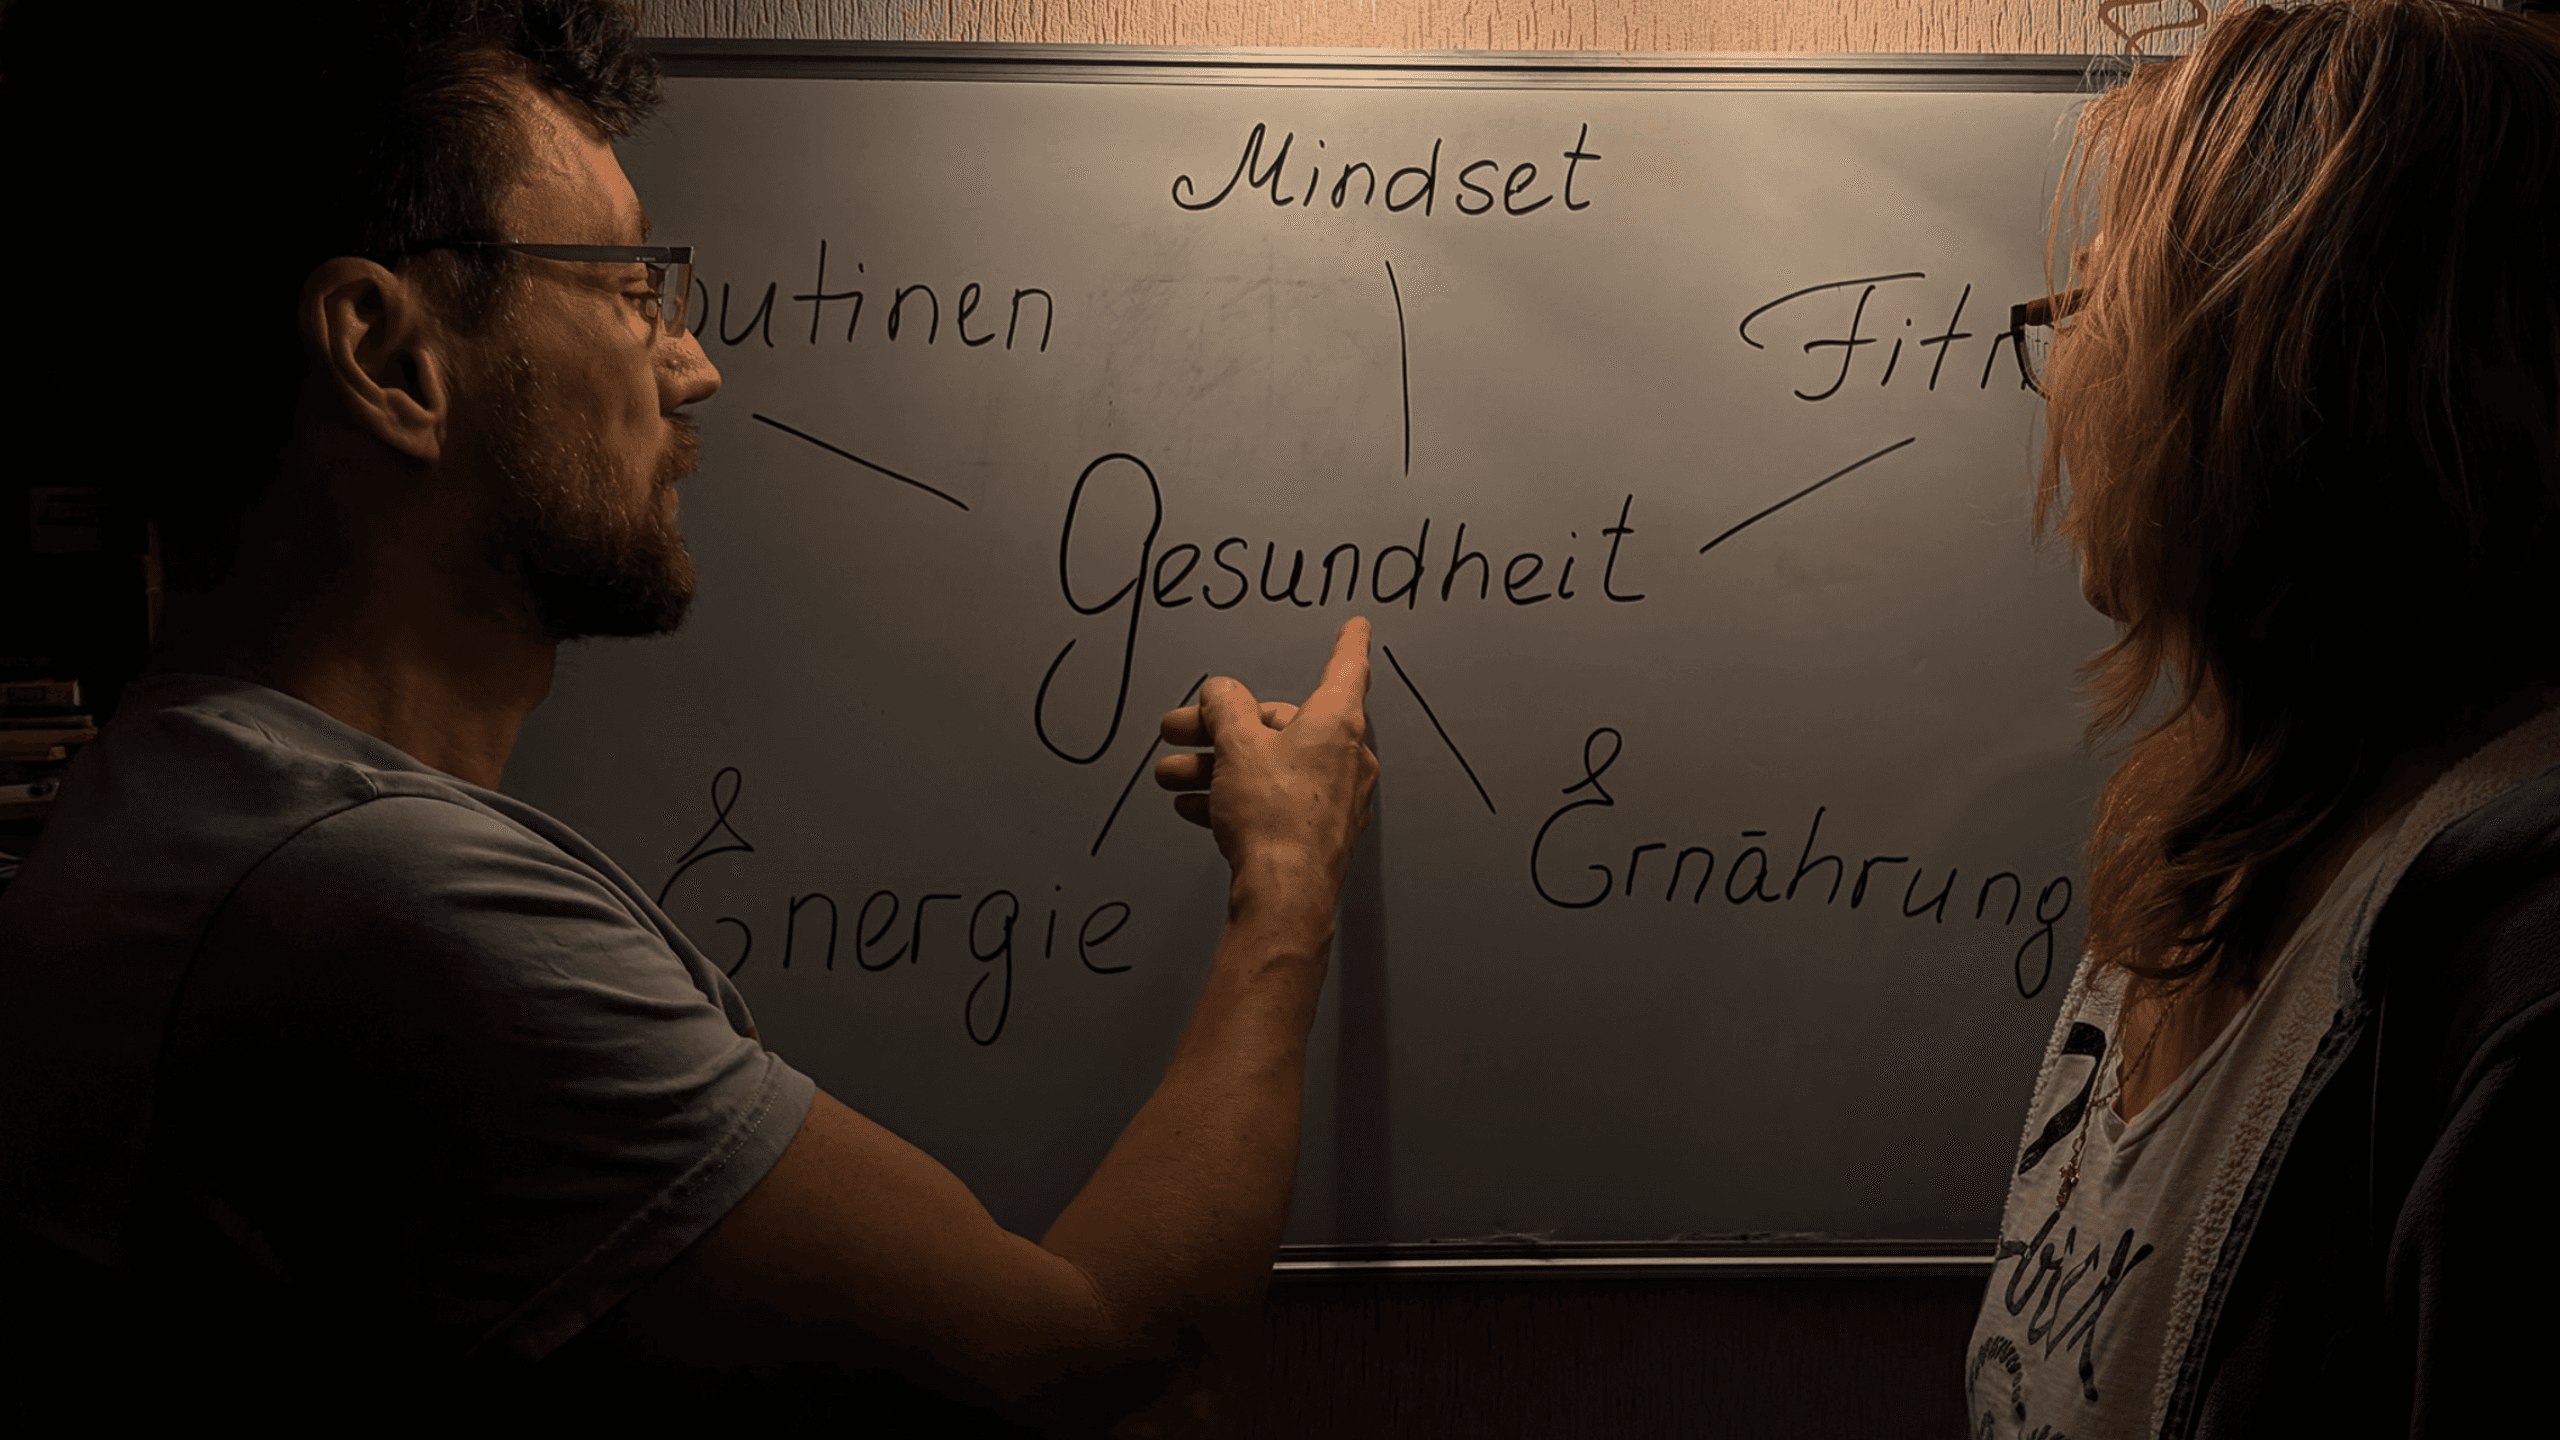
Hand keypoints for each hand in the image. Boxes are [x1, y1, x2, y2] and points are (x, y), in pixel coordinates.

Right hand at [1154, 618, 1377, 889]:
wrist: (1284, 894)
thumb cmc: (1277, 821)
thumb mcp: (1237, 746)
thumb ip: (1225, 708)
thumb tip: (1221, 693)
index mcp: (1336, 723)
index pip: (1346, 668)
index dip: (1347, 643)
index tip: (1357, 626)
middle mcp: (1342, 757)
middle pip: (1279, 724)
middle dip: (1221, 727)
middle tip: (1178, 729)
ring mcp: (1331, 798)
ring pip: (1267, 766)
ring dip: (1215, 767)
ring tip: (1172, 775)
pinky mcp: (1314, 832)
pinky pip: (1269, 801)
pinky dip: (1233, 798)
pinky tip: (1196, 806)